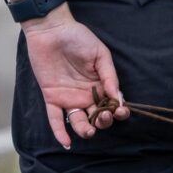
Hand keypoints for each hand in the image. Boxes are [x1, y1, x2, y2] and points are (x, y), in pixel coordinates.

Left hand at [22, 8, 130, 147]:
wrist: (52, 30)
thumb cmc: (79, 37)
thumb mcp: (100, 53)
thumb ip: (109, 75)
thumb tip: (117, 96)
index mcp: (101, 83)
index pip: (112, 103)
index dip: (118, 110)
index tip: (120, 111)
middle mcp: (86, 94)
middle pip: (97, 115)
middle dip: (103, 121)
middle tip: (104, 117)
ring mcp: (69, 97)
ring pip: (79, 120)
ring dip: (85, 129)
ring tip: (89, 131)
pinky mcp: (52, 97)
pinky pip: (55, 118)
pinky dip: (60, 132)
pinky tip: (67, 142)